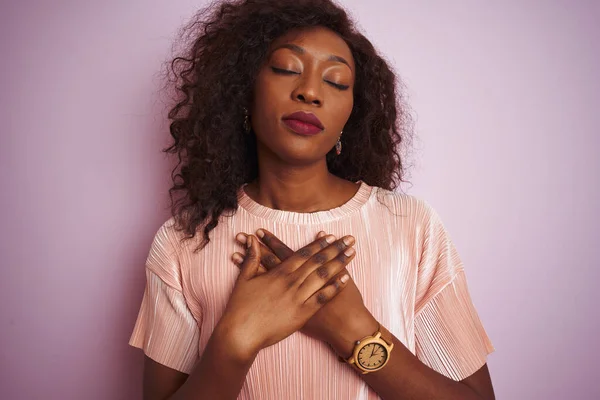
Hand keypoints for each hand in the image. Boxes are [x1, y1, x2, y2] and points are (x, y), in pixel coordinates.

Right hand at [219, 232, 354, 362]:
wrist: (242, 333)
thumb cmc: (240, 307)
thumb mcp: (243, 279)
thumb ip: (251, 259)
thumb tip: (252, 241)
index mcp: (279, 273)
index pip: (303, 254)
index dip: (319, 244)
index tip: (331, 236)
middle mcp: (291, 282)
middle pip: (318, 261)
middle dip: (335, 249)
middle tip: (349, 239)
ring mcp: (298, 298)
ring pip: (323, 276)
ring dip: (339, 263)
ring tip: (352, 253)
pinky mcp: (302, 314)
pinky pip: (322, 298)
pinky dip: (335, 287)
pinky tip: (346, 279)